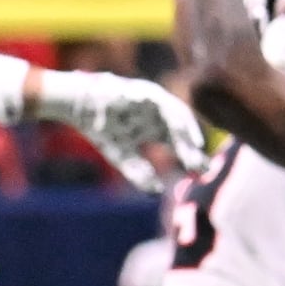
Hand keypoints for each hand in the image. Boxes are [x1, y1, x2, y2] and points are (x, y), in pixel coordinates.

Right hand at [32, 66, 212, 187]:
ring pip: (179, 117)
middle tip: (202, 166)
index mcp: (156, 128)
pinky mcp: (149, 93)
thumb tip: (157, 191)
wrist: (82, 106)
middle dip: (192, 149)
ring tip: (196, 148)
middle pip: (182, 132)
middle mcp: (160, 116)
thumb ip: (138, 172)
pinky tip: (181, 128)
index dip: (190, 157)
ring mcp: (156, 103)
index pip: (179, 144)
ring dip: (188, 132)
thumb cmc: (102, 128)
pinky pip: (167, 105)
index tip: (201, 172)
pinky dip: (175, 117)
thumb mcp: (121, 155)